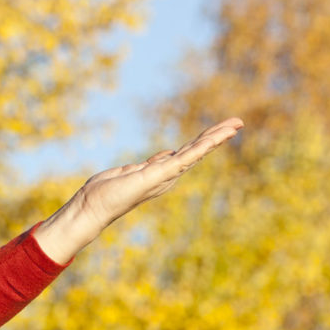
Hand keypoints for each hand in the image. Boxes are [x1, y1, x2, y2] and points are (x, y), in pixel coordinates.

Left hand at [32, 117, 244, 263]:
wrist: (92, 207)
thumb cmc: (105, 192)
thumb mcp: (130, 171)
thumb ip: (148, 164)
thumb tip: (164, 154)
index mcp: (160, 172)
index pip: (187, 152)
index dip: (204, 141)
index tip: (219, 130)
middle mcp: (167, 175)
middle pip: (197, 150)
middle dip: (217, 136)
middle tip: (237, 122)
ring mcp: (166, 175)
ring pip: (196, 152)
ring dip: (216, 138)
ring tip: (234, 125)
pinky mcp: (161, 175)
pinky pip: (186, 157)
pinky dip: (203, 147)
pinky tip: (216, 137)